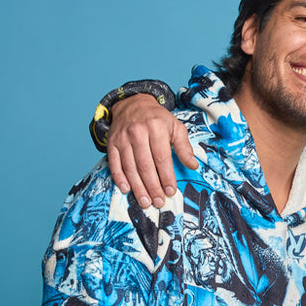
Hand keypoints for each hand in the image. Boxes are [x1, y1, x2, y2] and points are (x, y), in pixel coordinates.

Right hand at [106, 93, 197, 207]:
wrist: (132, 103)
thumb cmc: (157, 119)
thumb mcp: (176, 127)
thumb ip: (184, 147)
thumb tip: (193, 166)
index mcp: (156, 128)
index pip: (162, 157)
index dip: (166, 176)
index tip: (170, 191)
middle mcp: (137, 132)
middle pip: (145, 165)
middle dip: (152, 186)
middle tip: (159, 202)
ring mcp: (122, 138)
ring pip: (130, 167)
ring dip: (138, 187)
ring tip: (145, 202)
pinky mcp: (111, 143)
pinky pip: (114, 163)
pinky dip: (119, 178)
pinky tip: (126, 189)